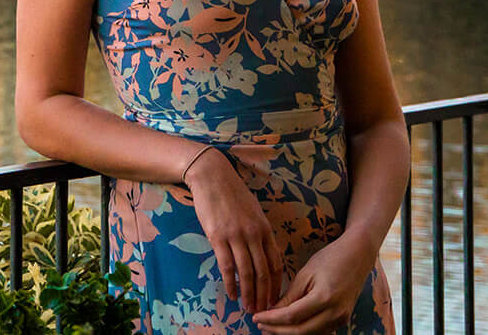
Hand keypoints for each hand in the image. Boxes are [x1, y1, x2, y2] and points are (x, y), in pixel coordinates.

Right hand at [183, 146, 282, 315]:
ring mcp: (236, 236)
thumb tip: (263, 254)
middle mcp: (254, 235)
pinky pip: (227, 266)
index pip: (276, 264)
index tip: (275, 300)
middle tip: (264, 311)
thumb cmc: (231, 193)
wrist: (211, 175)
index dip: (276, 285)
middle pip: (264, 272)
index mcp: (265, 229)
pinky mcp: (218, 237)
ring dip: (249, 294)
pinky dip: (231, 283)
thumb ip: (259, 233)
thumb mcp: (253, 212)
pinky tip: (232, 294)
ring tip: (249, 309)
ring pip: (247, 273)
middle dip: (265, 295)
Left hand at [254, 236, 376, 334]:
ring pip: (310, 334)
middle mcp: (335, 313)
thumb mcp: (306, 273)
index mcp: (325, 298)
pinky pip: (319, 332)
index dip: (272, 319)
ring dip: (289, 334)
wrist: (357, 256)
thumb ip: (290, 295)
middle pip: (301, 331)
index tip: (256, 317)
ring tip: (270, 329)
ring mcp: (341, 319)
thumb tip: (272, 311)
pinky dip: (302, 331)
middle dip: (278, 330)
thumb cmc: (331, 258)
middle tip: (260, 326)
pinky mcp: (342, 320)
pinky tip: (288, 328)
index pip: (292, 316)